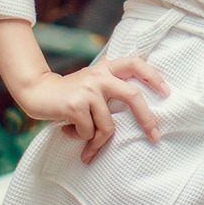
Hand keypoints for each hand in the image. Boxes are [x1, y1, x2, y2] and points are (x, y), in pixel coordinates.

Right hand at [15, 54, 169, 163]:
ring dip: (97, 140)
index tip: (167, 92)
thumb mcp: (92, 83)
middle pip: (132, 96)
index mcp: (106, 68)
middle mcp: (99, 75)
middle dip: (146, 118)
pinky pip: (89, 132)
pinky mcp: (76, 105)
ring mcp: (88, 89)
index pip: (135, 63)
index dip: (153, 76)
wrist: (36, 92)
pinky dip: (81, 138)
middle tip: (155, 136)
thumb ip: (110, 88)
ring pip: (108, 125)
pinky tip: (69, 131)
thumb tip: (139, 112)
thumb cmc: (69, 94)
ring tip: (85, 141)